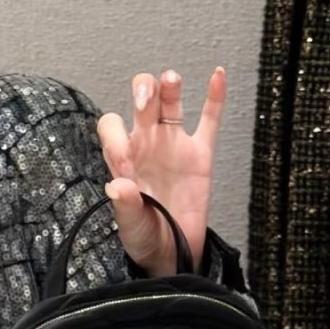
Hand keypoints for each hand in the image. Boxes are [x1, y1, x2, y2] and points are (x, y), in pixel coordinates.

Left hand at [95, 65, 225, 274]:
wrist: (174, 253)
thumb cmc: (145, 238)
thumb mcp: (130, 227)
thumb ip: (124, 206)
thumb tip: (117, 185)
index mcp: (123, 158)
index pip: (112, 127)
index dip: (116, 137)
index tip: (126, 163)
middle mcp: (147, 144)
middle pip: (141, 101)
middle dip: (142, 93)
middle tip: (145, 103)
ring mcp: (174, 146)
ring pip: (171, 104)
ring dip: (169, 88)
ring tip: (170, 80)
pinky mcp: (200, 154)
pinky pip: (209, 120)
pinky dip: (214, 97)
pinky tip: (217, 75)